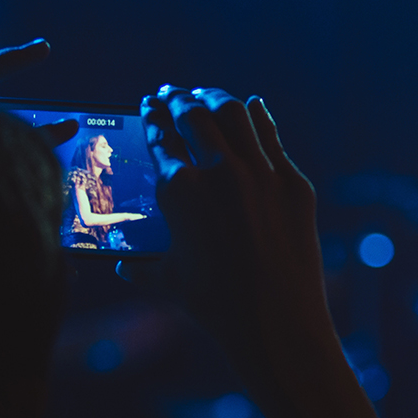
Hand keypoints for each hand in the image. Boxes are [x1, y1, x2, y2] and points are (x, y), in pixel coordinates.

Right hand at [123, 86, 328, 357]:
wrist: (278, 323)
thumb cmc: (216, 305)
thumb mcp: (170, 282)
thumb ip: (142, 268)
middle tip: (172, 93)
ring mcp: (262, 174)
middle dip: (179, 98)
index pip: (161, 137)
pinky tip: (252, 107)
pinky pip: (272, 138)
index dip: (153, 115)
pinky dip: (259, 117)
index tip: (150, 104)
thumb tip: (123, 266)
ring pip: (235, 114)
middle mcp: (220, 172)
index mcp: (180, 192)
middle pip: (195, 115)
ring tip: (206, 95)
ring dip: (216, 98)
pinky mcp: (294, 184)